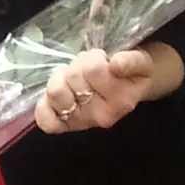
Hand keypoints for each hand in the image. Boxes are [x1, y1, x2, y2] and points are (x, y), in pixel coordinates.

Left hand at [35, 46, 168, 133]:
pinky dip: (44, 108)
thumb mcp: (139, 62)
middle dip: (77, 66)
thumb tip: (115, 65)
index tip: (101, 59)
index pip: (94, 70)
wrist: (130, 92)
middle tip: (87, 68)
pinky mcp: (66, 126)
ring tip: (74, 78)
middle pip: (73, 78)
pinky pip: (48, 121)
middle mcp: (102, 115)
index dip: (93, 60)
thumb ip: (131, 61)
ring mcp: (83, 121)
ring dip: (61, 79)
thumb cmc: (129, 73)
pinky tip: (51, 99)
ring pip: (56, 92)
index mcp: (121, 100)